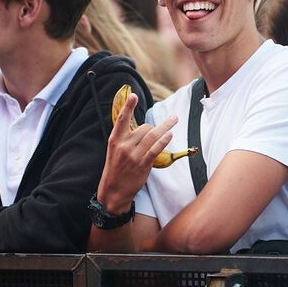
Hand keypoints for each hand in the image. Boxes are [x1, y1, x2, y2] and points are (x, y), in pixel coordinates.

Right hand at [96, 93, 175, 214]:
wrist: (113, 191)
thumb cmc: (116, 169)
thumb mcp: (115, 151)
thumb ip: (126, 139)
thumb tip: (144, 128)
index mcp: (114, 140)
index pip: (121, 119)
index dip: (128, 107)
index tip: (134, 95)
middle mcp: (123, 145)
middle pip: (144, 128)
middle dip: (152, 129)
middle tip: (158, 132)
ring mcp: (133, 155)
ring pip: (152, 135)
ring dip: (165, 127)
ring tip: (174, 120)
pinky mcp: (142, 164)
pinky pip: (155, 149)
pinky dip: (164, 141)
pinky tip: (170, 135)